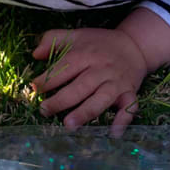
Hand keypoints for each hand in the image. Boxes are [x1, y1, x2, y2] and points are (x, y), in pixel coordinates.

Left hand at [32, 28, 146, 137]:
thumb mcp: (76, 35)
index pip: (64, 68)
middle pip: (80, 86)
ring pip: (101, 99)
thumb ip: (53, 39)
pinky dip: (122, 121)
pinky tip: (113, 134)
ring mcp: (116, 83)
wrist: (135, 45)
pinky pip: (129, 108)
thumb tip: (35, 54)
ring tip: (69, 125)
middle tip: (44, 111)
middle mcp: (101, 70)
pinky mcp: (129, 93)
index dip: (48, 79)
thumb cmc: (99, 44)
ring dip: (85, 112)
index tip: (34, 89)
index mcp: (86, 54)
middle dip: (61, 100)